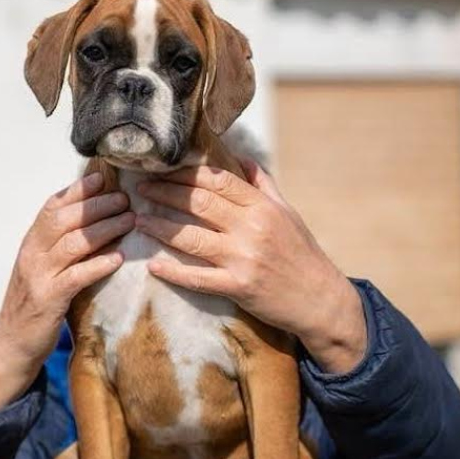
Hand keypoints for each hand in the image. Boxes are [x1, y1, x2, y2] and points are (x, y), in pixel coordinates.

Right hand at [0, 172, 132, 411]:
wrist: (12, 343)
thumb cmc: (35, 302)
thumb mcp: (44, 266)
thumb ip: (61, 244)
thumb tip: (94, 220)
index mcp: (31, 242)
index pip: (52, 206)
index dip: (77, 189)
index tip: (102, 179)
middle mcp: (32, 254)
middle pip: (64, 219)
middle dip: (96, 205)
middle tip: (124, 199)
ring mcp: (39, 276)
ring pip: (73, 242)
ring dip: (104, 228)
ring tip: (129, 220)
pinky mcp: (49, 299)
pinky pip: (77, 276)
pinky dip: (99, 264)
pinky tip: (119, 257)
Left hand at [135, 160, 366, 373]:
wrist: (321, 300)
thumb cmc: (302, 253)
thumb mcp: (287, 213)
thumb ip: (263, 185)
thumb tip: (241, 158)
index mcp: (263, 207)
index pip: (217, 180)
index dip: (185, 173)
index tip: (161, 169)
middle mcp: (252, 228)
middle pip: (199, 203)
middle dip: (164, 193)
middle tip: (140, 190)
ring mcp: (244, 258)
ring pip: (191, 237)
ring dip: (159, 227)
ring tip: (138, 221)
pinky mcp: (238, 287)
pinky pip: (197, 278)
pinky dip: (173, 272)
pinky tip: (153, 266)